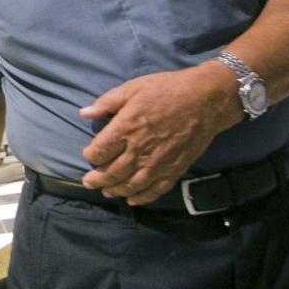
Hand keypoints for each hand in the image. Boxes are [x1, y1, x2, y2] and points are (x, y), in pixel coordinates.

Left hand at [78, 63, 242, 204]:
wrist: (205, 100)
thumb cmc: (166, 90)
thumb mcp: (133, 88)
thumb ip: (107, 102)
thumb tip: (84, 113)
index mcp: (126, 128)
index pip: (99, 151)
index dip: (90, 157)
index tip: (89, 156)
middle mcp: (139, 150)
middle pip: (111, 172)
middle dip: (97, 179)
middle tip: (89, 182)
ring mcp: (157, 163)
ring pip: (130, 185)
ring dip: (115, 190)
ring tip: (107, 192)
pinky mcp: (174, 170)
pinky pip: (154, 190)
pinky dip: (141, 198)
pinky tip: (132, 200)